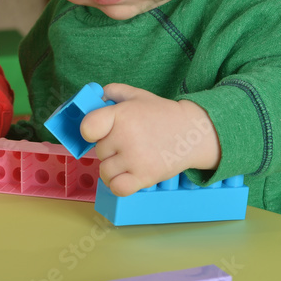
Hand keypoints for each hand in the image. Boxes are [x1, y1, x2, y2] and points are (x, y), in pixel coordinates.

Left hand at [79, 83, 220, 195]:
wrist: (192, 133)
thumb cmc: (160, 114)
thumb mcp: (136, 95)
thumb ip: (111, 92)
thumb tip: (92, 99)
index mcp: (121, 115)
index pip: (88, 127)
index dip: (89, 131)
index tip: (97, 132)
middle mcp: (125, 137)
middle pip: (99, 151)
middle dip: (109, 148)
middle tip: (127, 142)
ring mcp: (135, 159)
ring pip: (105, 171)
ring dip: (113, 167)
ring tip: (128, 158)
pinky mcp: (145, 177)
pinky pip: (116, 188)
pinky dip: (117, 184)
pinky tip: (125, 175)